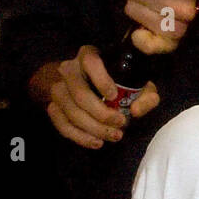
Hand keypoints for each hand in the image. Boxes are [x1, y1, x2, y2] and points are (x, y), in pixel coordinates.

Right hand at [32, 46, 158, 148]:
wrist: (83, 84)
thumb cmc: (116, 82)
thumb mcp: (135, 83)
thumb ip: (145, 95)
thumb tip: (136, 111)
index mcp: (89, 56)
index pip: (90, 62)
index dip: (101, 79)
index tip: (114, 96)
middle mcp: (69, 70)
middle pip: (80, 94)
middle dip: (101, 114)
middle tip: (121, 124)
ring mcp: (58, 88)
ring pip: (71, 112)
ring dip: (93, 129)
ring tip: (113, 136)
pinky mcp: (52, 106)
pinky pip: (62, 124)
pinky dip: (80, 137)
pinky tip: (96, 142)